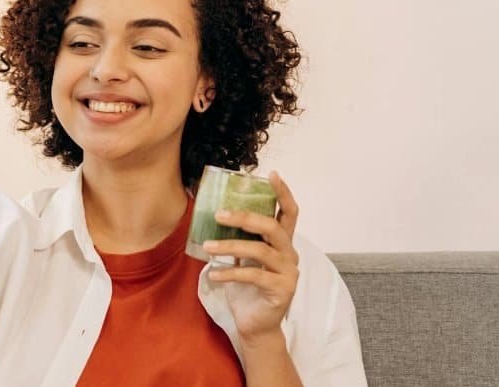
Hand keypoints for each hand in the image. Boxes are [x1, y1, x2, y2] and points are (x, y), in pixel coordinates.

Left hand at [201, 171, 299, 341]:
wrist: (255, 325)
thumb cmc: (247, 289)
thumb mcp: (243, 259)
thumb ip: (241, 238)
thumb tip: (217, 213)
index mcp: (282, 243)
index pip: (289, 212)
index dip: (283, 192)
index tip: (272, 174)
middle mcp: (289, 254)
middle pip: (272, 226)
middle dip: (245, 217)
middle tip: (220, 213)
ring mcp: (288, 272)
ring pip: (260, 250)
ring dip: (230, 246)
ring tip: (208, 246)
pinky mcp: (282, 290)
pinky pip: (253, 275)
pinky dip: (230, 273)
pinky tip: (213, 274)